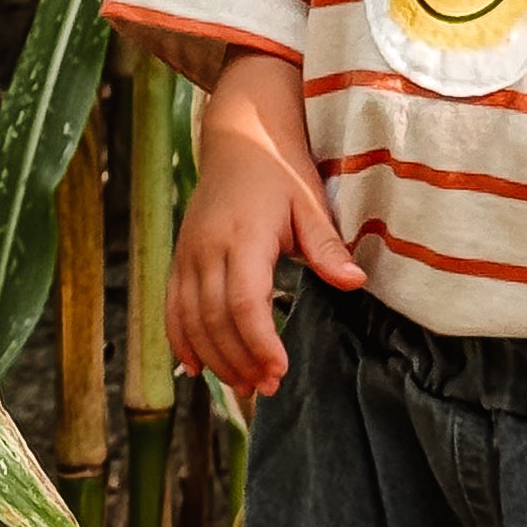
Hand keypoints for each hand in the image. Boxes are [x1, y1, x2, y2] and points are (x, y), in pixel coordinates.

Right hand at [164, 50, 365, 401]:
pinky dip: (182, 342)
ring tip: (246, 385)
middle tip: (269, 387)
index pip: (242, 301)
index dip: (258, 341)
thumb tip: (355, 283)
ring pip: (189, 321)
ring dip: (215, 358)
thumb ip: (327, 248)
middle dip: (240, 360)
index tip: (280, 368)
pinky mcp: (179, 259)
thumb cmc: (280, 171)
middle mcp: (206, 249)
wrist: (237, 139)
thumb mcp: (310, 203)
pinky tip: (199, 369)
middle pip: (213, 320)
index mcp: (242, 236)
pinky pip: (172, 309)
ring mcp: (187, 255)